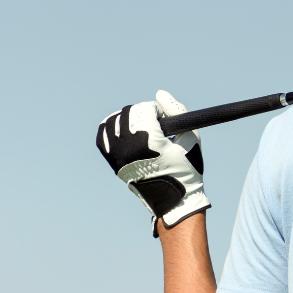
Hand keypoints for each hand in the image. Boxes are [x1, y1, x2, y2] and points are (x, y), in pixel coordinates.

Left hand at [96, 90, 209, 234]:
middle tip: (156, 120)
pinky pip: (102, 136)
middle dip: (143, 111)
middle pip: (129, 112)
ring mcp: (118, 156)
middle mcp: (129, 148)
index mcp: (150, 142)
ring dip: (128, 117)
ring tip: (142, 124)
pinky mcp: (112, 162)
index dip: (158, 109)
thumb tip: (159, 93)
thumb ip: (176, 111)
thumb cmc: (187, 168)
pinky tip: (123, 127)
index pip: (145, 109)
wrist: (174, 199)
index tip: (167, 117)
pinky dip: (110, 127)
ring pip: (114, 121)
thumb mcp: (190, 137)